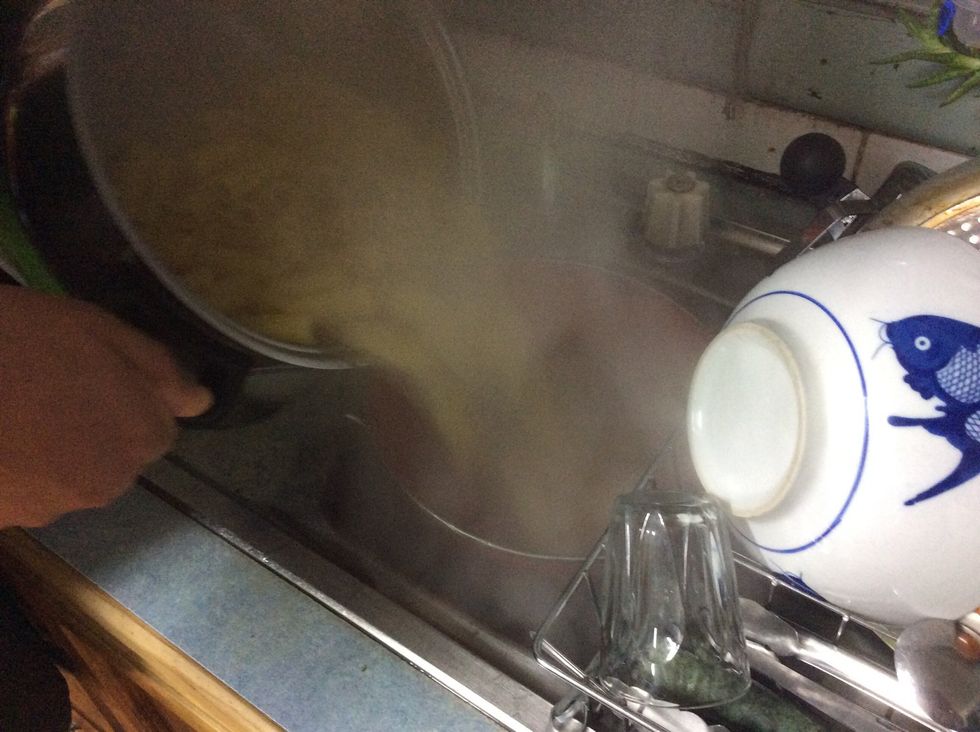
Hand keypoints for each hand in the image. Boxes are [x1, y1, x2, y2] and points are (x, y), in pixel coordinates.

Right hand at [0, 286, 212, 527]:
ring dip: (54, 452)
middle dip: (93, 427)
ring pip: (72, 476)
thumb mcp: (94, 329)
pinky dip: (18, 472)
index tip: (87, 375)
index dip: (125, 397)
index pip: (157, 426)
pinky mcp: (12, 520)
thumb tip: (201, 401)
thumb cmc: (12, 342)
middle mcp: (111, 480)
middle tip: (44, 387)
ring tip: (13, 411)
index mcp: (142, 434)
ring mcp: (58, 506)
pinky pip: (29, 493)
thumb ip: (157, 369)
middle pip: (117, 454)